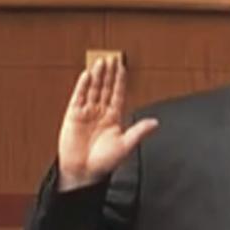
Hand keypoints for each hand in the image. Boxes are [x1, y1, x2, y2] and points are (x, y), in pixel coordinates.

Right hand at [57, 56, 158, 190]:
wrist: (84, 172)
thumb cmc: (105, 162)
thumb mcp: (126, 146)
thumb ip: (139, 132)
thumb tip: (155, 123)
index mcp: (114, 118)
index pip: (118, 94)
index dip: (120, 81)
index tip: (122, 67)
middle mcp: (100, 113)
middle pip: (105, 88)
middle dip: (109, 73)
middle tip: (112, 57)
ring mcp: (87, 112)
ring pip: (93, 89)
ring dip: (97, 75)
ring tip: (101, 61)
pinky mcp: (74, 115)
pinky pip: (79, 97)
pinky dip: (83, 86)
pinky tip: (87, 75)